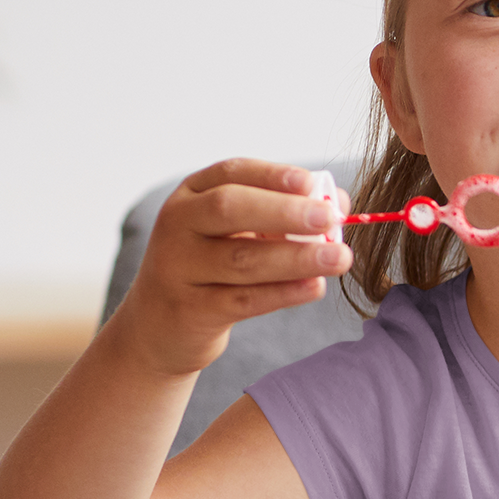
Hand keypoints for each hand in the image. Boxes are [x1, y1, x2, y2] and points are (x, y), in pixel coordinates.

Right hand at [112, 158, 351, 375]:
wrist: (158, 325)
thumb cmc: (212, 268)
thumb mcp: (238, 234)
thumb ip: (284, 215)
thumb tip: (339, 202)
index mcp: (191, 196)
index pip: (231, 173)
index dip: (272, 175)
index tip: (310, 182)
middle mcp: (178, 225)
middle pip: (230, 209)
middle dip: (285, 212)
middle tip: (329, 218)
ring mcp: (179, 268)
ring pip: (242, 260)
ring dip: (296, 258)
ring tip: (340, 258)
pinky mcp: (192, 311)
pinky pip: (244, 300)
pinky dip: (284, 293)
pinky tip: (315, 287)